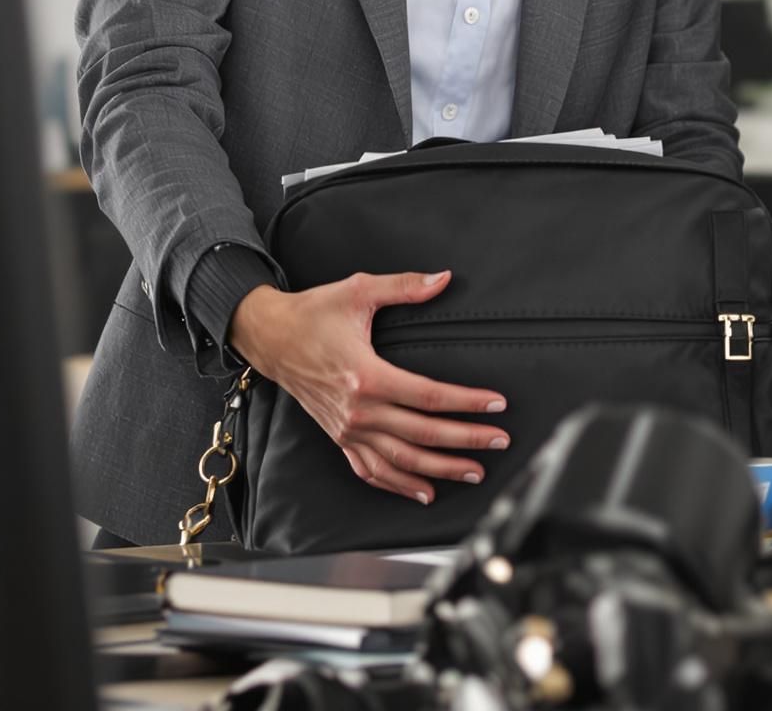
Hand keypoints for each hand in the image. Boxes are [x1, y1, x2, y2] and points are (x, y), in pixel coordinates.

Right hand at [227, 271, 507, 505]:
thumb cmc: (314, 313)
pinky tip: (425, 492)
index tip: (497, 404)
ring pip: (401, 461)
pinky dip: (399, 485)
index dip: (467, 402)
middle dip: (467, 440)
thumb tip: (443, 279)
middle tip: (500, 440)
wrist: (271, 338)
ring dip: (440, 470)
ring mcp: (347, 429)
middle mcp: (358, 410)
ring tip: (475, 471)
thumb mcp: (359, 291)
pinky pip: (371, 470)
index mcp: (367, 375)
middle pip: (423, 434)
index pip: (429, 396)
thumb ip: (404, 286)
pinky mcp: (339, 437)